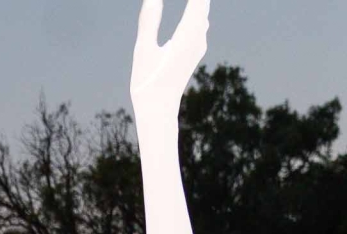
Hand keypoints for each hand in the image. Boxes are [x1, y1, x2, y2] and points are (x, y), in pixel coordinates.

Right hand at [130, 0, 210, 127]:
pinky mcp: (195, 47)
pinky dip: (196, 7)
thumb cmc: (147, 83)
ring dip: (198, 1)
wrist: (159, 110)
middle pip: (203, 3)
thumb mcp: (143, 50)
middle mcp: (199, 36)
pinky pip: (200, 19)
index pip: (197, 0)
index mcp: (188, 35)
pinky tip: (193, 4)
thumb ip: (149, 19)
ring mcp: (199, 42)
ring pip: (203, 10)